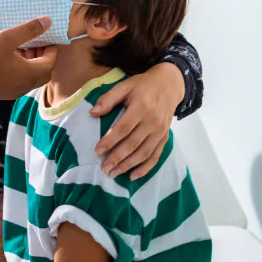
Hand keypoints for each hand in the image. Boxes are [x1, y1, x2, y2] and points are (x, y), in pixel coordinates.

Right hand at [0, 17, 58, 115]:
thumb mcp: (6, 39)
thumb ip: (28, 29)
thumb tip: (48, 21)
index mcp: (32, 72)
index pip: (51, 59)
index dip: (51, 46)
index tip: (46, 34)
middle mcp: (27, 85)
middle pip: (44, 69)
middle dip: (42, 54)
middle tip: (35, 40)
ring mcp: (16, 91)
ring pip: (32, 75)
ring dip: (31, 61)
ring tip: (20, 46)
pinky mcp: (5, 92)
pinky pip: (20, 79)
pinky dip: (21, 68)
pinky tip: (7, 58)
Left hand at [90, 62, 183, 178]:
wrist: (169, 85)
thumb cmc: (143, 86)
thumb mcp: (124, 86)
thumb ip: (108, 99)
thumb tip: (92, 113)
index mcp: (141, 108)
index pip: (123, 128)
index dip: (110, 141)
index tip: (97, 151)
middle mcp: (153, 122)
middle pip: (133, 144)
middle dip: (117, 158)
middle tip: (104, 169)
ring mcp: (160, 131)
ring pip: (144, 153)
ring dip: (128, 165)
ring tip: (114, 173)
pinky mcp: (164, 137)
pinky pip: (156, 156)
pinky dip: (145, 168)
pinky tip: (133, 176)